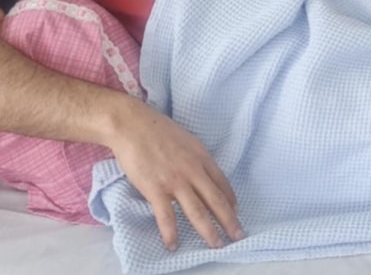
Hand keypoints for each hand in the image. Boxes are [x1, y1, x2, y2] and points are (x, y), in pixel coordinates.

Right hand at [106, 100, 243, 250]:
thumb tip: (202, 173)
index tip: (236, 213)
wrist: (131, 124)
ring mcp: (175, 181)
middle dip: (229, 221)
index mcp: (201, 157)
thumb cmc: (156, 130)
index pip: (222, 183)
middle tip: (238, 237)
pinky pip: (167, 216)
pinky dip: (170, 233)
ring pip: (198, 211)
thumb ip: (195, 158)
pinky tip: (173, 245)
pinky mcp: (156, 188)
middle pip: (216, 200)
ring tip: (216, 245)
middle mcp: (193, 171)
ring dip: (208, 231)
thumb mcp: (186, 140)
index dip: (231, 201)